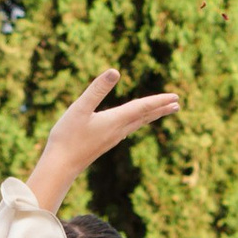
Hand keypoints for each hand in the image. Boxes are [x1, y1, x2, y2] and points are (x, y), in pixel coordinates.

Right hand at [25, 70, 181, 216]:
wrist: (60, 166)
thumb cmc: (67, 136)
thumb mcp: (80, 108)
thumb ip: (97, 89)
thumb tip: (115, 71)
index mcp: (116, 120)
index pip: (143, 107)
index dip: (159, 100)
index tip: (176, 97)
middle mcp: (118, 130)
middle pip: (145, 117)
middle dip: (161, 109)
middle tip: (177, 104)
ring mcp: (112, 138)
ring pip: (137, 124)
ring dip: (151, 116)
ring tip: (161, 111)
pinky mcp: (104, 143)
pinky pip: (126, 130)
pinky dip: (136, 123)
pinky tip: (132, 125)